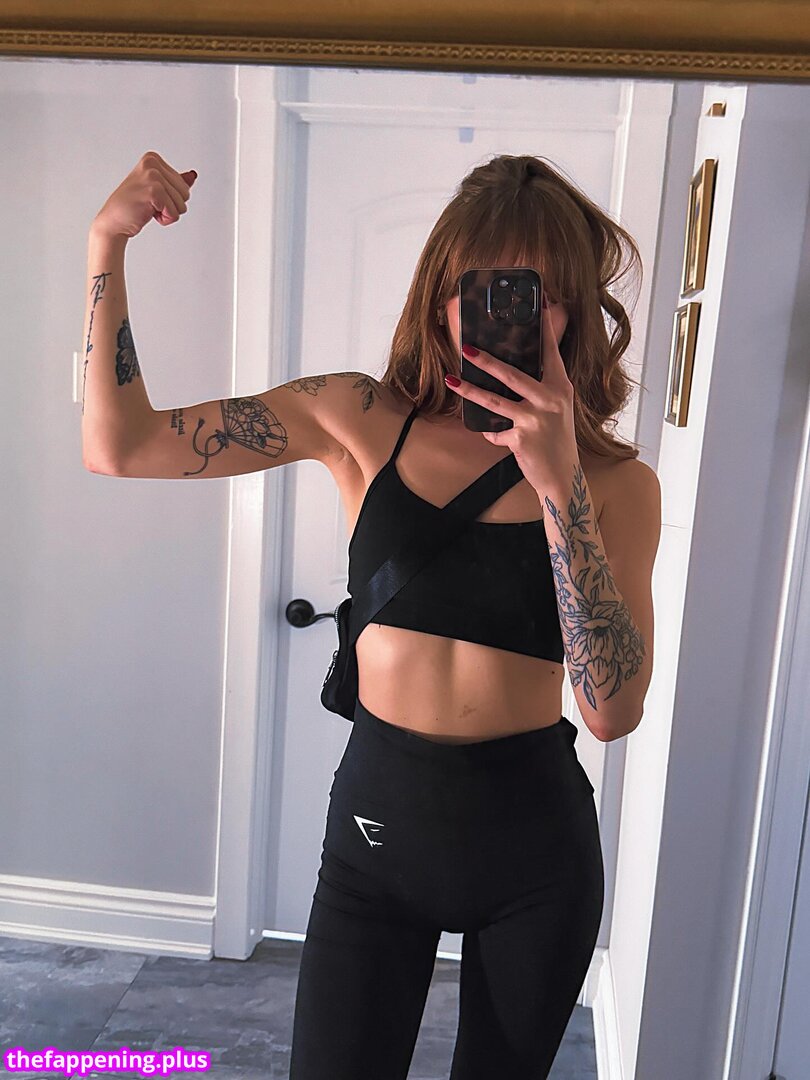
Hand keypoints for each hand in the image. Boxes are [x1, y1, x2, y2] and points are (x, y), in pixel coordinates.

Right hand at [92, 150, 196, 240]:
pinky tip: (148, 213)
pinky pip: (174, 213)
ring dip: (167, 213)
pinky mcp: (154, 191)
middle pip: (186, 193)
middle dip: (172, 205)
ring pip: (182, 204)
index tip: (152, 197)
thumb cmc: (134, 205)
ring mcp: (152, 176)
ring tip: (149, 208)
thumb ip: (176, 182)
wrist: (113, 220)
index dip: (172, 198)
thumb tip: (193, 175)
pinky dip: (164, 219)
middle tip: (150, 204)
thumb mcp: (158, 190)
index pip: (184, 185)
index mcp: (153, 159)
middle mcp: (152, 163)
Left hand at [444, 299, 578, 493]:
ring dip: (470, 390)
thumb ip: (540, 391)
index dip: (544, 328)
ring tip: (453, 379)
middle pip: (512, 374)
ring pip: (494, 401)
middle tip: (466, 348)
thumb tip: (511, 372)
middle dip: (486, 360)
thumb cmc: (556, 441)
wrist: (562, 477)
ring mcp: (536, 420)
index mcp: (560, 388)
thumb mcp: (556, 410)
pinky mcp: (522, 439)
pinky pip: (495, 432)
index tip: (540, 304)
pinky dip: (490, 434)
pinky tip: (489, 434)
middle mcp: (550, 400)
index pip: (550, 352)